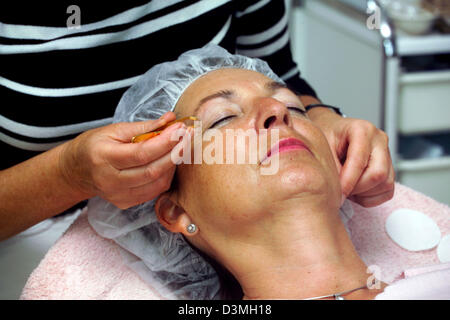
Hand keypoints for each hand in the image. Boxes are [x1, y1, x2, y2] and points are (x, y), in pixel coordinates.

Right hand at [60, 112, 189, 208]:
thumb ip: (143, 127)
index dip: (165, 141)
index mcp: (104, 158)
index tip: (181, 127)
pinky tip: (169, 161)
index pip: (142, 153)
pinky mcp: (126, 203)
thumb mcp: (113, 130)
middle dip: (176, 152)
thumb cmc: (94, 146)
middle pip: (152, 171)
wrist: (76, 171)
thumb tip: (170, 119)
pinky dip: (166, 175)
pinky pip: (154, 191)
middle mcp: (110, 180)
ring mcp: (118, 195)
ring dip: (174, 164)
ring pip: (157, 183)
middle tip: (189, 136)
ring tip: (181, 146)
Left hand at [308, 108, 394, 206]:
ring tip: (346, 187)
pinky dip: (370, 197)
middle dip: (357, 188)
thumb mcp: (322, 148)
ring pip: (385, 184)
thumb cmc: (327, 137)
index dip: (348, 181)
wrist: (332, 134)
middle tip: (340, 190)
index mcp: (362, 130)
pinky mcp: (390, 169)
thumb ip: (332, 168)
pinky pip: (387, 191)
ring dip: (363, 193)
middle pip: (378, 173)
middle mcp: (379, 140)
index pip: (360, 160)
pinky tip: (355, 190)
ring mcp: (387, 154)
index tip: (338, 193)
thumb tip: (338, 191)